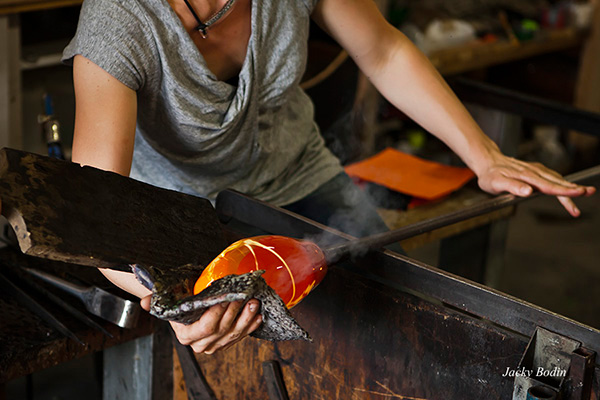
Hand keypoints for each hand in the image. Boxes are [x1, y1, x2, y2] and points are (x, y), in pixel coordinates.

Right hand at [140, 296, 261, 353]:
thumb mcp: (166, 296)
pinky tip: (258, 316)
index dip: (217, 314)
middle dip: (235, 313)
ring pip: (234, 334)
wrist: (186, 305)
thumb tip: (144, 302)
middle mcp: (200, 344)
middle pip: (222, 330)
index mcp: (186, 335)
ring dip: (246, 319)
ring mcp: (215, 345)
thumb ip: (154, 299)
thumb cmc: (178, 298)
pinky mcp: (226, 342)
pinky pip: (241, 336)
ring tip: (254, 304)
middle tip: (244, 297)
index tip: (226, 298)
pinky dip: (250, 326)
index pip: (206, 327)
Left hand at [475, 152, 594, 216]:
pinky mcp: (535, 171)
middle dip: (574, 188)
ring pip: (556, 179)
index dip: (564, 191)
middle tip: (589, 192)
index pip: (549, 186)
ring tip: (584, 193)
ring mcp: (535, 171)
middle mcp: (534, 172)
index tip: (578, 193)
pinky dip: (562, 183)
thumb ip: (512, 187)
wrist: (487, 161)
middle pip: (557, 182)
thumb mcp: (496, 183)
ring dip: (570, 186)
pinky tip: (567, 187)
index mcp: (527, 177)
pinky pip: (552, 177)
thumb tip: (528, 192)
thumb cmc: (490, 174)